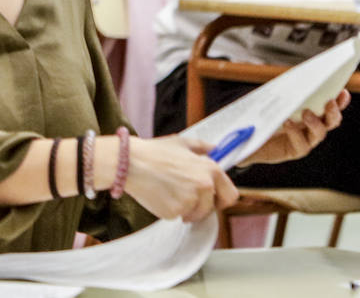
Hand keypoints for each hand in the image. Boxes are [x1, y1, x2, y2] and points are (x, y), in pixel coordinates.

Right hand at [122, 136, 238, 222]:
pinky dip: (168, 209)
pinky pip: (176, 215)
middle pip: (211, 208)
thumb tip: (214, 148)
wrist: (129, 163)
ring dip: (183, 207)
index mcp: (210, 170)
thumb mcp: (180, 143)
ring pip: (193, 213)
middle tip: (186, 199)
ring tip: (166, 191)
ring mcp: (191, 200)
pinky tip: (157, 195)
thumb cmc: (153, 152)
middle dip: (202, 207)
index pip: (230, 195)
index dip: (221, 199)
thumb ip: (201, 147)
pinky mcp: (175, 211)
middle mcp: (204, 186)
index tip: (213, 200)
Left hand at [241, 90, 347, 164]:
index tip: (344, 91)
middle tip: (330, 102)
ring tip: (306, 113)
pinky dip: (296, 133)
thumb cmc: (259, 115)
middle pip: (331, 122)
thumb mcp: (269, 100)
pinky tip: (288, 123)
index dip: (340, 101)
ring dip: (315, 123)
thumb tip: (294, 78)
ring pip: (319, 134)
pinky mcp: (293, 151)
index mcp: (310, 111)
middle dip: (333, 112)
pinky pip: (301, 145)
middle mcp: (311, 127)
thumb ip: (282, 92)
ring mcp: (304, 140)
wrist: (244, 137)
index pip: (329, 106)